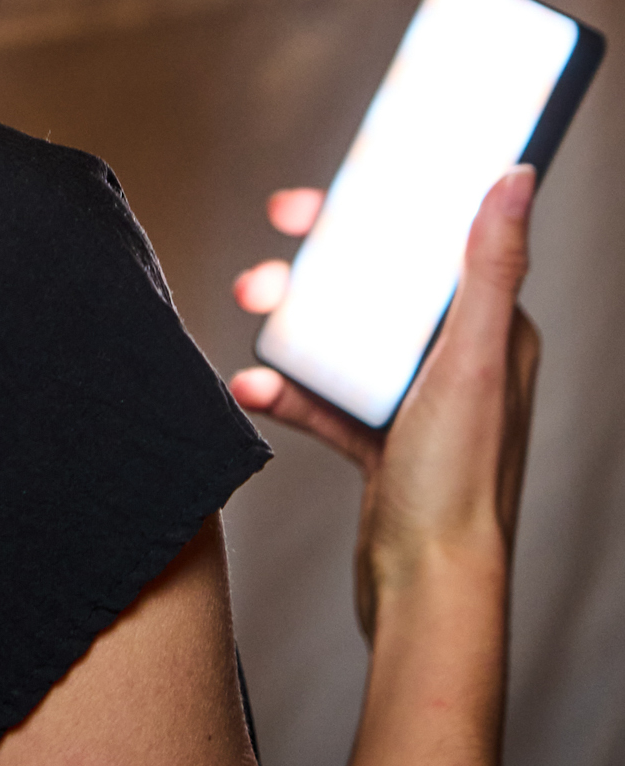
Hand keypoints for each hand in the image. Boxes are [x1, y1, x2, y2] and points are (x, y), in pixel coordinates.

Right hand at [229, 169, 540, 640]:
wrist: (425, 588)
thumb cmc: (459, 483)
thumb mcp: (471, 358)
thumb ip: (490, 266)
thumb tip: (514, 177)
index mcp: (490, 332)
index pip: (431, 245)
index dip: (374, 213)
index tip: (317, 202)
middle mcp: (457, 361)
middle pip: (378, 288)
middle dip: (316, 269)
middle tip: (271, 258)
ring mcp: (416, 401)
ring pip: (343, 337)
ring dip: (291, 322)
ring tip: (250, 311)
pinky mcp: (379, 440)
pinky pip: (324, 397)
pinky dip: (286, 388)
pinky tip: (253, 386)